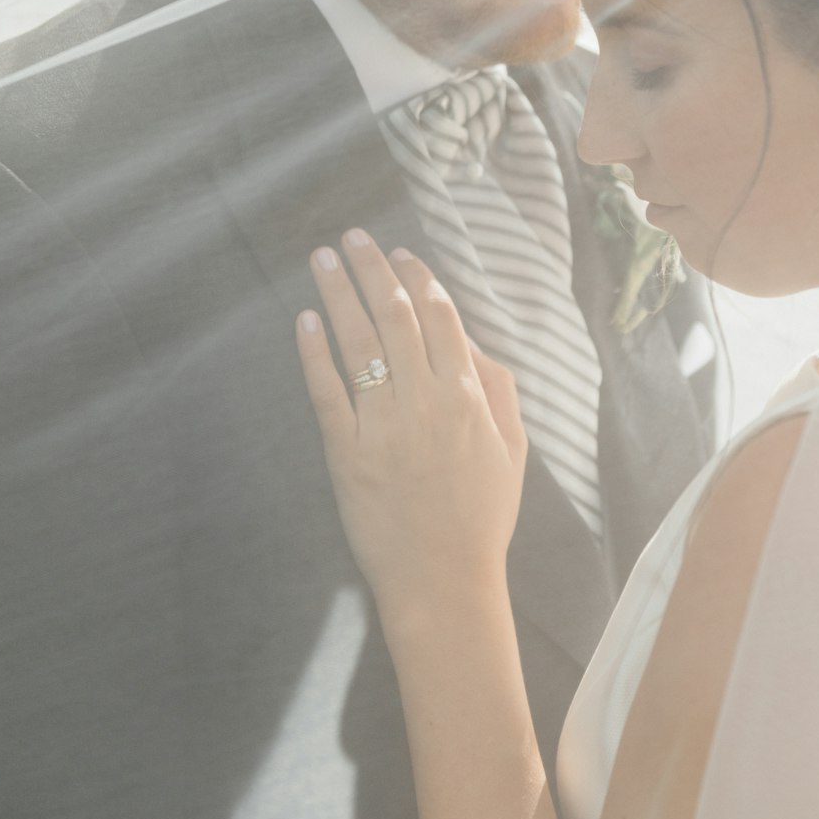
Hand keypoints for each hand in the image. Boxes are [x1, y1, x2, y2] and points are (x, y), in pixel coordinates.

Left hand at [296, 229, 527, 624]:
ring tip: (322, 259)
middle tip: (354, 237)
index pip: (439, 317)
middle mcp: (424, 400)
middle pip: (394, 315)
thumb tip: (469, 339)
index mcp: (467, 396)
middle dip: (373, 268)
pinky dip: (315, 352)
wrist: (444, 582)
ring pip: (358, 341)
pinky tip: (305, 320)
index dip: (417, 277)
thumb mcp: (512, 448)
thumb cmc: (481, 516)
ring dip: (339, 292)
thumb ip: (497, 388)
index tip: (399, 252)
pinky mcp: (346, 453)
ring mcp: (382, 425)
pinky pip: (327, 391)